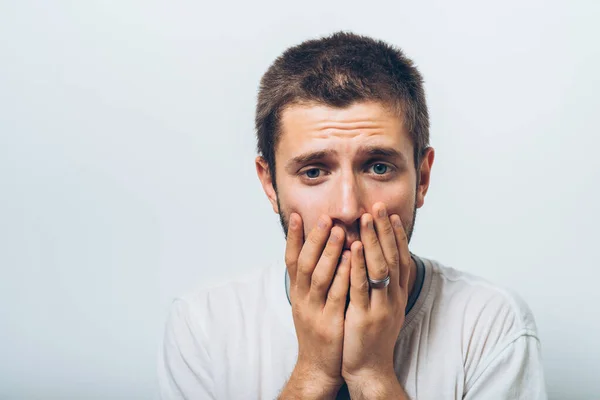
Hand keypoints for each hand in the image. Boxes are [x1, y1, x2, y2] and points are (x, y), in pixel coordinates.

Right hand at [281, 213, 350, 397]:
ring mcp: (315, 311)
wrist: (319, 366)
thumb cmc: (319, 328)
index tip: (296, 215)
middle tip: (325, 217)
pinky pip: (337, 296)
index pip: (290, 259)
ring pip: (319, 277)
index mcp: (297, 292)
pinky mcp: (330, 324)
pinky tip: (352, 261)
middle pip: (304, 263)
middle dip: (314, 239)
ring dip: (329, 253)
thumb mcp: (309, 302)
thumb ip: (312, 278)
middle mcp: (302, 299)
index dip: (292, 237)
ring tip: (340, 231)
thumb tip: (316, 249)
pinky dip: (344, 276)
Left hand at [341, 202, 410, 388]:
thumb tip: (387, 261)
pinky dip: (358, 265)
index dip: (395, 234)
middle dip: (384, 230)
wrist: (369, 368)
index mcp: (397, 293)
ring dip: (372, 241)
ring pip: (379, 267)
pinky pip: (362, 286)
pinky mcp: (366, 316)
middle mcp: (393, 297)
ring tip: (365, 219)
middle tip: (377, 206)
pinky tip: (353, 248)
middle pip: (392, 256)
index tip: (389, 213)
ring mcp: (381, 306)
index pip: (400, 257)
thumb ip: (386, 285)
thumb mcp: (384, 307)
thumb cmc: (371, 334)